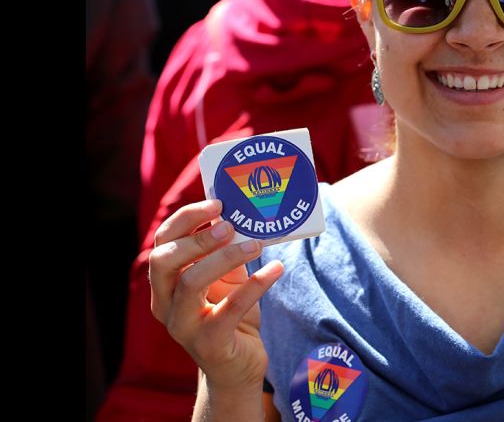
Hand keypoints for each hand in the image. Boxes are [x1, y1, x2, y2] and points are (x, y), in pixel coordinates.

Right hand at [149, 199, 284, 390]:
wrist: (237, 365)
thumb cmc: (230, 314)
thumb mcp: (225, 278)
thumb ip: (224, 250)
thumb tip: (242, 212)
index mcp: (164, 284)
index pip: (161, 242)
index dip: (186, 219)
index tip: (217, 203)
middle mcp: (164, 304)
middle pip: (163, 261)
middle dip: (196, 238)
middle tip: (229, 225)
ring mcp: (183, 327)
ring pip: (190, 284)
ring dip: (224, 258)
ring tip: (255, 244)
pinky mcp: (209, 345)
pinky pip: (229, 310)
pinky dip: (254, 286)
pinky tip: (275, 269)